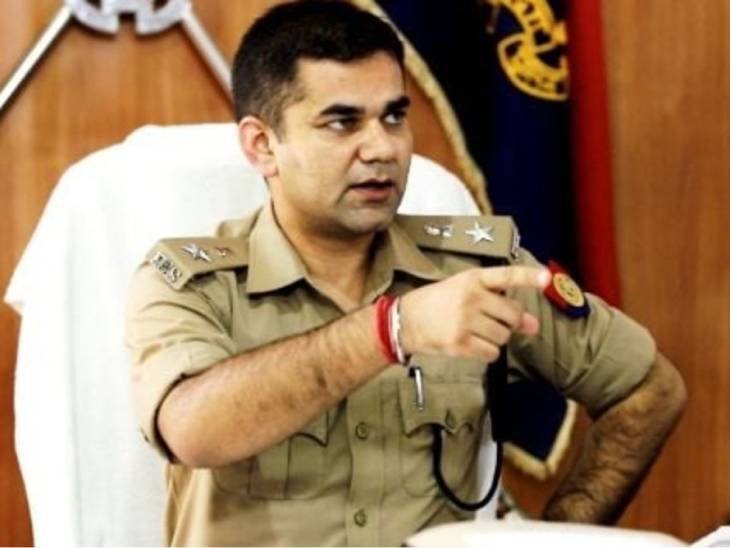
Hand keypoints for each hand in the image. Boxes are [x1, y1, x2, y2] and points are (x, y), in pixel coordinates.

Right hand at [399, 266, 550, 361]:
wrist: (406, 320)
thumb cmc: (438, 303)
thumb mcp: (466, 293)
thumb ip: (500, 304)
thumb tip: (533, 325)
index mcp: (472, 279)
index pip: (506, 276)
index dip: (528, 276)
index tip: (546, 278)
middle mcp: (470, 298)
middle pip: (512, 314)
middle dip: (510, 322)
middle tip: (493, 322)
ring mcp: (464, 321)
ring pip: (503, 336)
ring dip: (497, 338)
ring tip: (477, 332)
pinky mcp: (460, 343)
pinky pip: (492, 353)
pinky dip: (488, 353)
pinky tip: (473, 344)